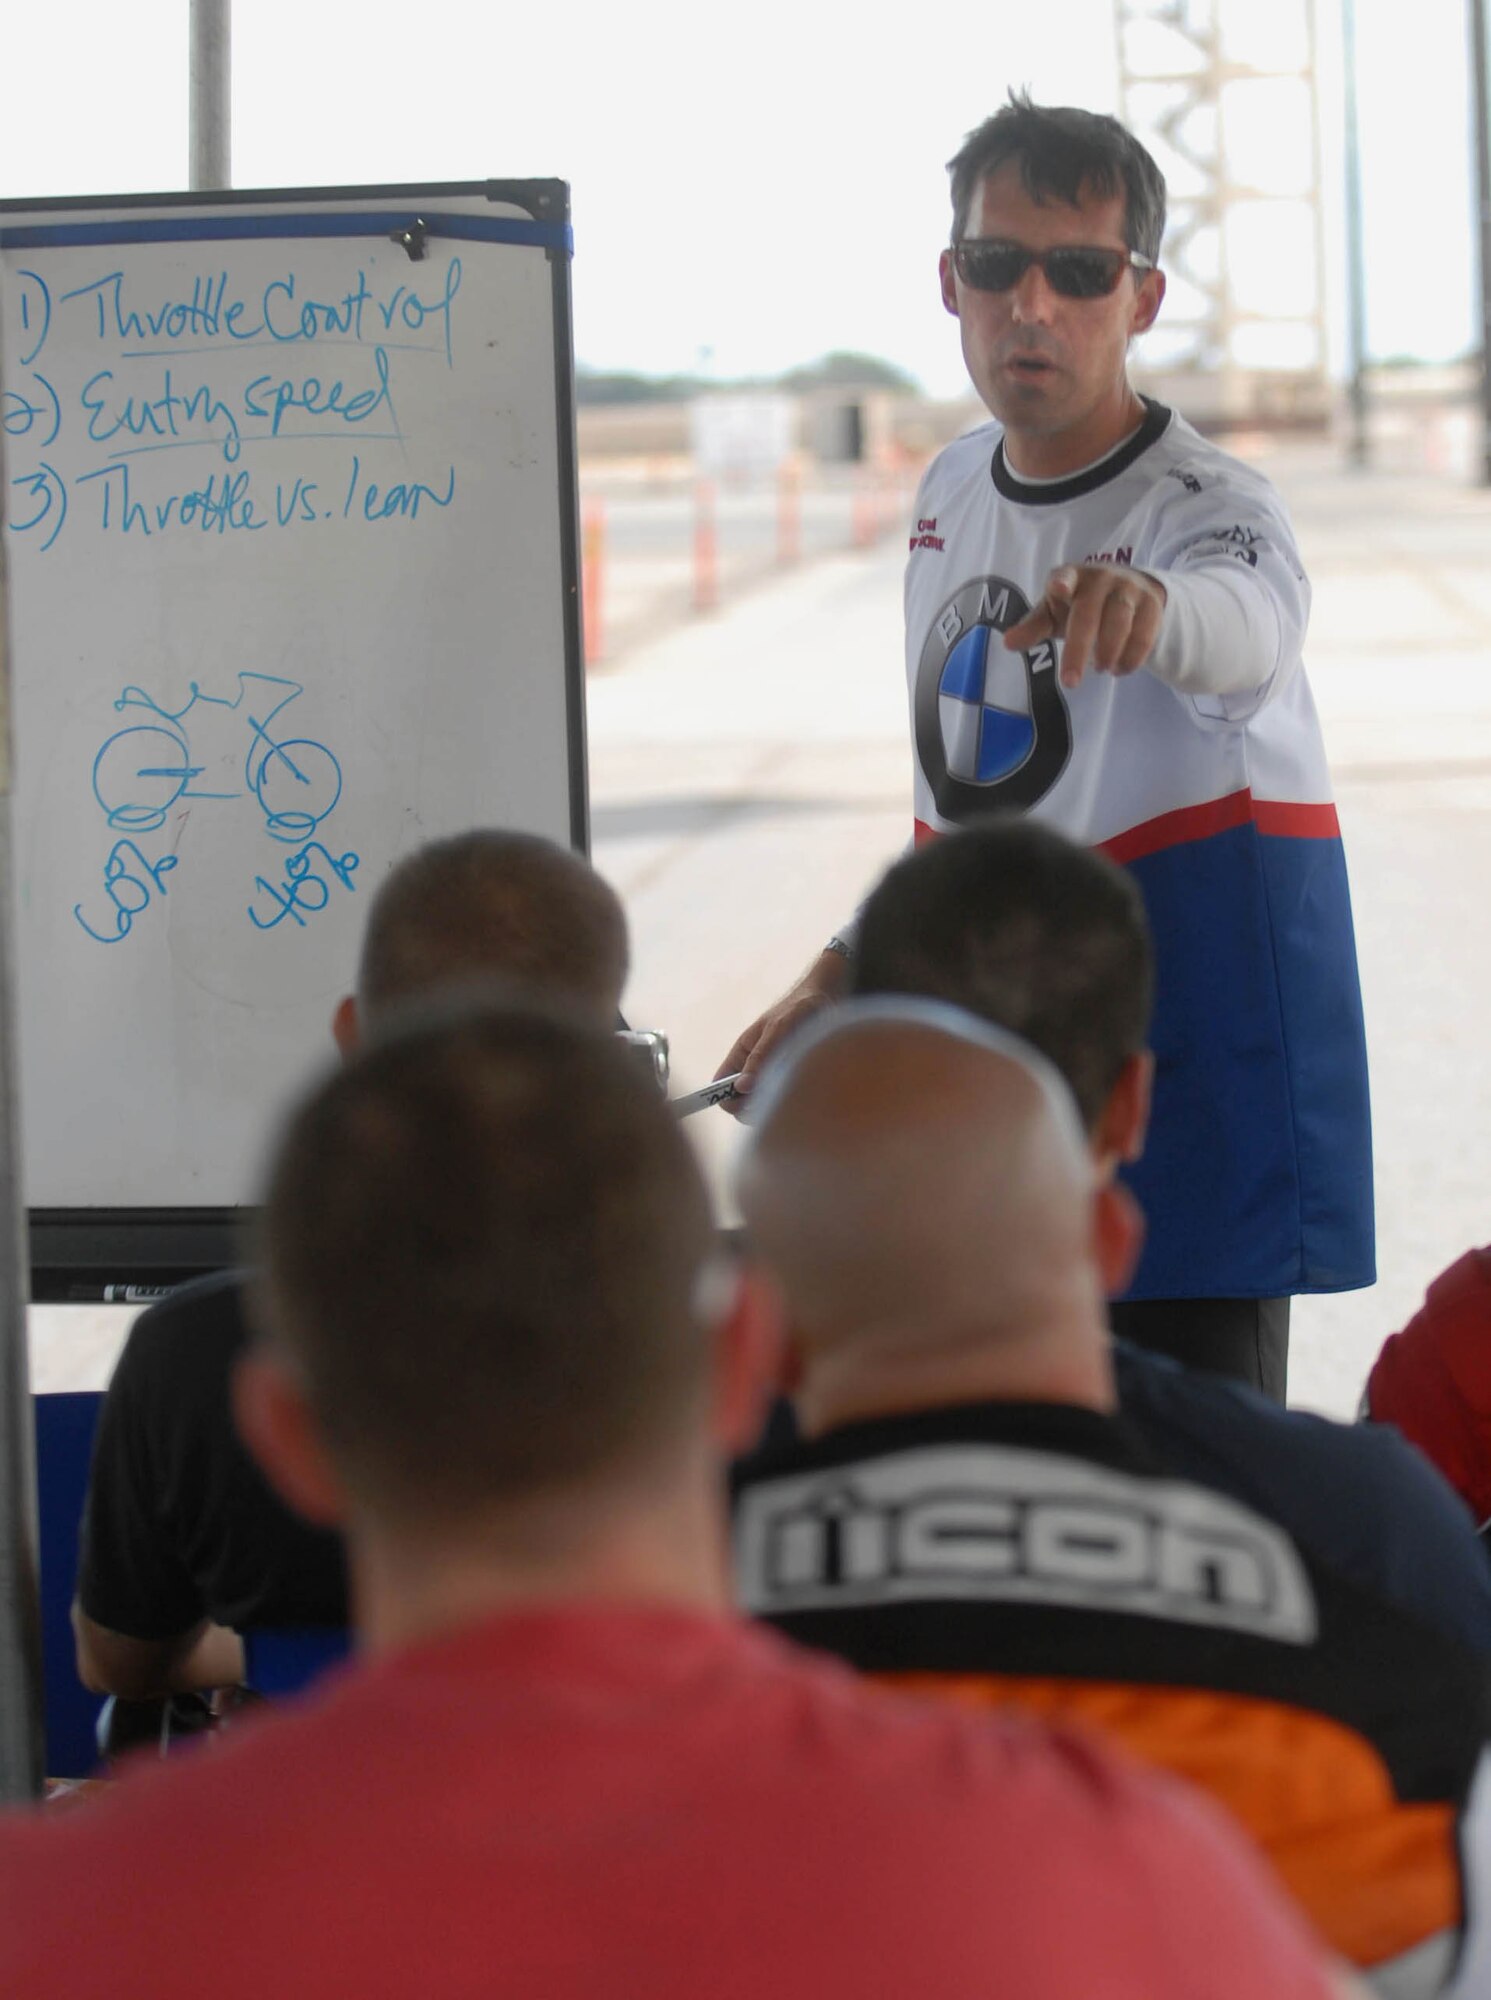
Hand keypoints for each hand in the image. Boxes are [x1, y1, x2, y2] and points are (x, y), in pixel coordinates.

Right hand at [714, 949, 849, 1116]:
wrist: (827, 999)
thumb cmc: (798, 1008)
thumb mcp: (778, 1029)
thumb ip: (760, 1056)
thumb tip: (742, 1087)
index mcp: (741, 1055)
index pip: (720, 1086)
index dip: (726, 1099)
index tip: (745, 1105)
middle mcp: (753, 1068)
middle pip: (741, 1102)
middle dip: (754, 1106)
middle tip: (778, 1097)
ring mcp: (772, 1075)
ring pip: (765, 1103)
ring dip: (776, 1102)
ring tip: (797, 1087)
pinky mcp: (792, 1080)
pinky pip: (786, 1099)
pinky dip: (793, 1099)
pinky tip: (807, 1087)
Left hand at [1003, 564, 1166, 689]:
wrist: (1129, 592)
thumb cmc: (1079, 605)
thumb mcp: (1054, 613)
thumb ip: (1033, 628)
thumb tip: (1007, 643)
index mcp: (1071, 577)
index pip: (1065, 577)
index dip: (1062, 583)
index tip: (1058, 588)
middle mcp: (1101, 578)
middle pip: (1088, 613)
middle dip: (1078, 649)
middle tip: (1070, 682)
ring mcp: (1129, 588)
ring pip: (1120, 621)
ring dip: (1108, 652)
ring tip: (1100, 670)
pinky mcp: (1152, 603)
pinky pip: (1145, 632)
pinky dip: (1132, 656)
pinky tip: (1119, 670)